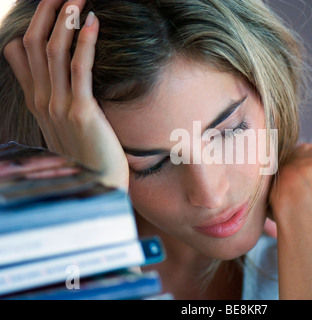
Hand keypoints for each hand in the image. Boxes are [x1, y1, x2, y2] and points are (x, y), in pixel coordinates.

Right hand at [3, 0, 128, 189]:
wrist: (97, 184)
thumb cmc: (87, 153)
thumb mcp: (63, 124)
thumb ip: (57, 99)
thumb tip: (60, 77)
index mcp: (35, 101)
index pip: (19, 53)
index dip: (30, 24)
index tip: (47, 5)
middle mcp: (41, 100)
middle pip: (33, 44)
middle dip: (46, 12)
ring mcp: (58, 106)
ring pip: (53, 51)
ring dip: (66, 18)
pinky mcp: (81, 112)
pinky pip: (80, 69)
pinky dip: (86, 42)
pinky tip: (95, 22)